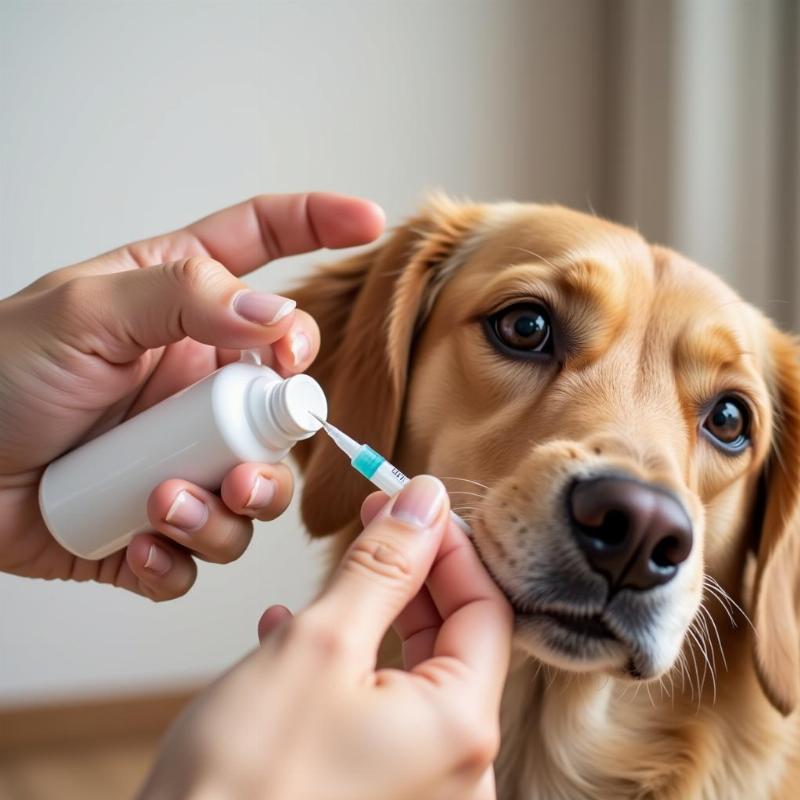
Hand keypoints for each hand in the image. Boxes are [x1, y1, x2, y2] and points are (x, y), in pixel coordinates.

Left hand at [0, 193, 384, 599]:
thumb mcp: (83, 311)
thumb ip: (185, 296)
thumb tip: (277, 318)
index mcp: (182, 308)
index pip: (263, 247)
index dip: (321, 225)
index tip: (372, 222)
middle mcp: (194, 382)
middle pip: (284, 402)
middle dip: (281, 436)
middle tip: (241, 457)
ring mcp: (181, 453)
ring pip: (254, 489)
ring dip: (228, 511)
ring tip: (168, 507)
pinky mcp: (158, 522)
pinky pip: (203, 548)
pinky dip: (179, 558)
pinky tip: (135, 545)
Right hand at [139, 476, 512, 799]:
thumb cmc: (243, 782)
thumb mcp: (320, 644)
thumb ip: (384, 566)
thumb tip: (424, 502)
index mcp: (462, 728)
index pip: (485, 606)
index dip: (447, 544)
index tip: (410, 501)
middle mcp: (456, 768)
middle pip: (453, 637)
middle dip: (411, 572)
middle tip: (375, 520)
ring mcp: (417, 786)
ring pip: (410, 669)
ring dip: (371, 613)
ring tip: (329, 576)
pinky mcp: (374, 793)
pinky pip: (377, 709)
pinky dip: (345, 665)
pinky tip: (289, 637)